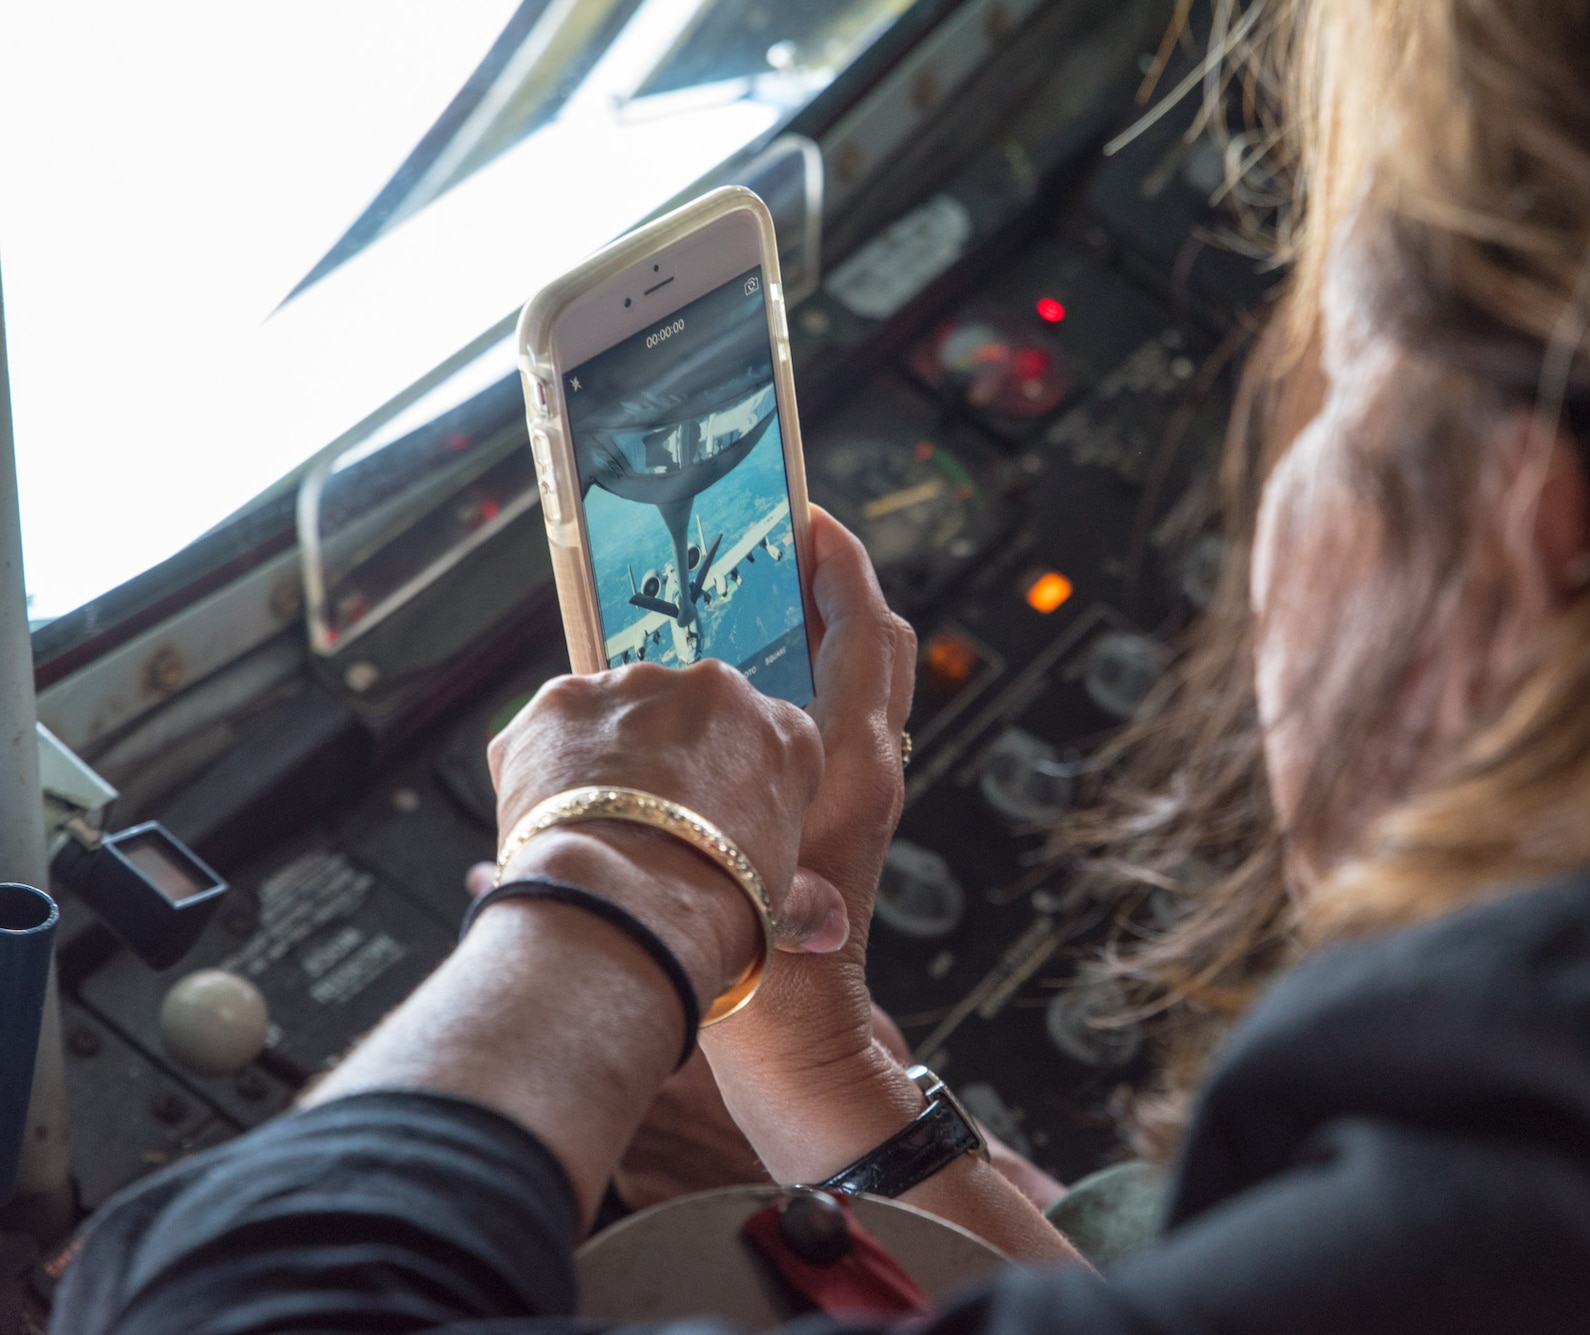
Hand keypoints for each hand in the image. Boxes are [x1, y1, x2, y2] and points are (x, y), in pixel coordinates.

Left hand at [485, 648, 833, 1002]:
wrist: (622, 910)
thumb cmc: (712, 911)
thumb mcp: (780, 908)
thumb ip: (809, 900)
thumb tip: (832, 926)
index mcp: (784, 735)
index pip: (767, 740)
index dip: (737, 784)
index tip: (717, 822)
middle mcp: (713, 690)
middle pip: (689, 714)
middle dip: (669, 758)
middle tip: (650, 826)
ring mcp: (634, 687)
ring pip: (617, 713)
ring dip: (604, 755)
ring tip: (593, 829)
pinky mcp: (560, 700)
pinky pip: (550, 728)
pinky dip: (545, 764)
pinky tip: (547, 818)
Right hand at [701, 509, 923, 1181]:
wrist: (801, 1047)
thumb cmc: (762, 956)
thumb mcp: (719, 836)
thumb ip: (684, 762)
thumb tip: (638, 698)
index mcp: (853, 757)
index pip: (866, 628)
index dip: (841, 563)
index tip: (807, 518)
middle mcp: (871, 768)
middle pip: (874, 649)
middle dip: (831, 593)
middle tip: (770, 559)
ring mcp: (865, 798)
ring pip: (859, 691)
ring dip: (817, 644)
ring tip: (745, 617)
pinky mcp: (844, 828)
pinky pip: (835, 737)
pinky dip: (802, 701)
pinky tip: (734, 709)